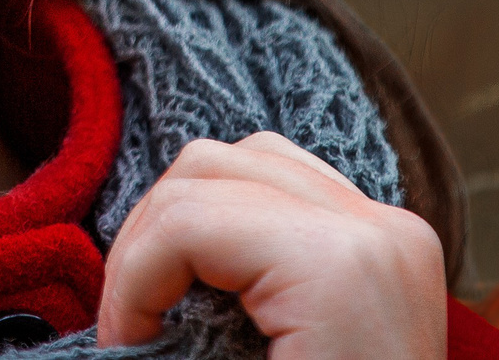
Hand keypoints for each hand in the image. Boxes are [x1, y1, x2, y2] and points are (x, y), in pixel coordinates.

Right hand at [96, 132, 444, 359]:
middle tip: (137, 326)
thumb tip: (105, 338)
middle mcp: (377, 230)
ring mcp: (392, 231)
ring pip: (248, 158)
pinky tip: (227, 280)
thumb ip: (165, 346)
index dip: (130, 280)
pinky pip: (292, 182)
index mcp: (340, 270)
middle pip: (208, 168)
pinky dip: (242, 214)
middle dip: (150, 243)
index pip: (188, 216)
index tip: (124, 349)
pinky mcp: (393, 243)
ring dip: (192, 220)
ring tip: (174, 298)